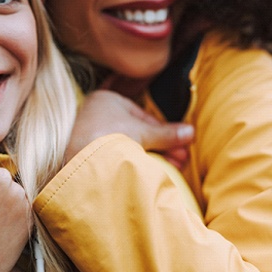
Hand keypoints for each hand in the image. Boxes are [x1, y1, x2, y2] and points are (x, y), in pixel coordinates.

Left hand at [65, 90, 193, 168]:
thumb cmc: (110, 137)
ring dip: (150, 157)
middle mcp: (96, 113)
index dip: (165, 133)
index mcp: (106, 99)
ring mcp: (88, 134)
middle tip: (180, 161)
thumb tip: (190, 133)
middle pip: (136, 132)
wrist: (81, 161)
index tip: (182, 148)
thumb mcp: (144, 133)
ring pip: (127, 146)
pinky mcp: (85, 154)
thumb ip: (167, 134)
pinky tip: (148, 172)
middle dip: (161, 147)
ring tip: (170, 169)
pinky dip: (133, 163)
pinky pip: (114, 156)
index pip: (143, 117)